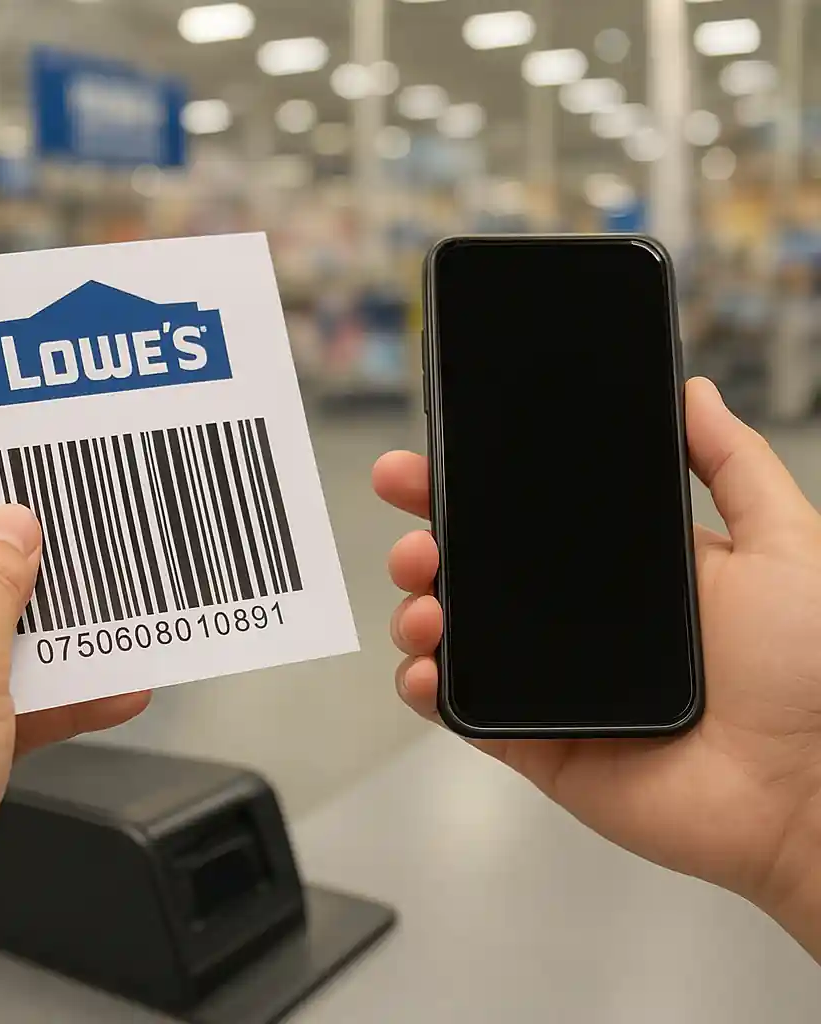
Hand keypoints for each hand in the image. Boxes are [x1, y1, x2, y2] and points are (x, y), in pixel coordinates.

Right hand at [374, 378, 820, 959]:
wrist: (810, 790)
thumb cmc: (810, 667)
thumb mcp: (783, 541)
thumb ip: (734, 464)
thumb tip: (691, 392)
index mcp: (620, 571)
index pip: (526, 520)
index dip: (469, 490)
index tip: (424, 465)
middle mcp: (573, 621)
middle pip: (473, 574)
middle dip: (424, 544)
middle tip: (413, 538)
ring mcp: (548, 682)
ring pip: (455, 637)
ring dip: (418, 611)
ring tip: (423, 603)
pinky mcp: (536, 742)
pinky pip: (462, 712)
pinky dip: (425, 688)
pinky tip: (425, 667)